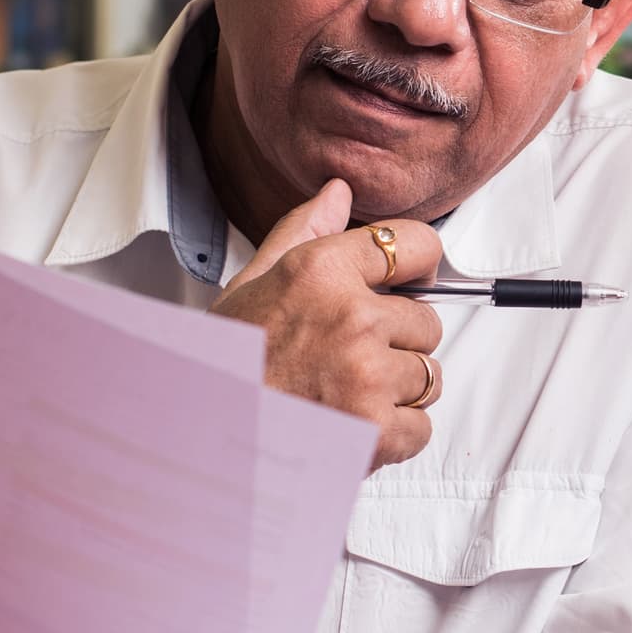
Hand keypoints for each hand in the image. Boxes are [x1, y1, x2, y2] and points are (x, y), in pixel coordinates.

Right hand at [208, 179, 445, 466]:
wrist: (204, 439)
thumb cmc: (225, 369)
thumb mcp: (251, 285)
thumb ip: (302, 232)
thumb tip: (337, 193)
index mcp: (320, 272)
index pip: (415, 244)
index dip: (418, 264)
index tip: (412, 279)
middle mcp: (351, 319)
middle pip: (426, 320)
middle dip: (397, 340)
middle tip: (348, 357)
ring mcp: (367, 376)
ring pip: (427, 376)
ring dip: (395, 390)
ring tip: (343, 394)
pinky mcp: (376, 429)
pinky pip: (421, 426)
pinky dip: (393, 434)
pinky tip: (350, 425)